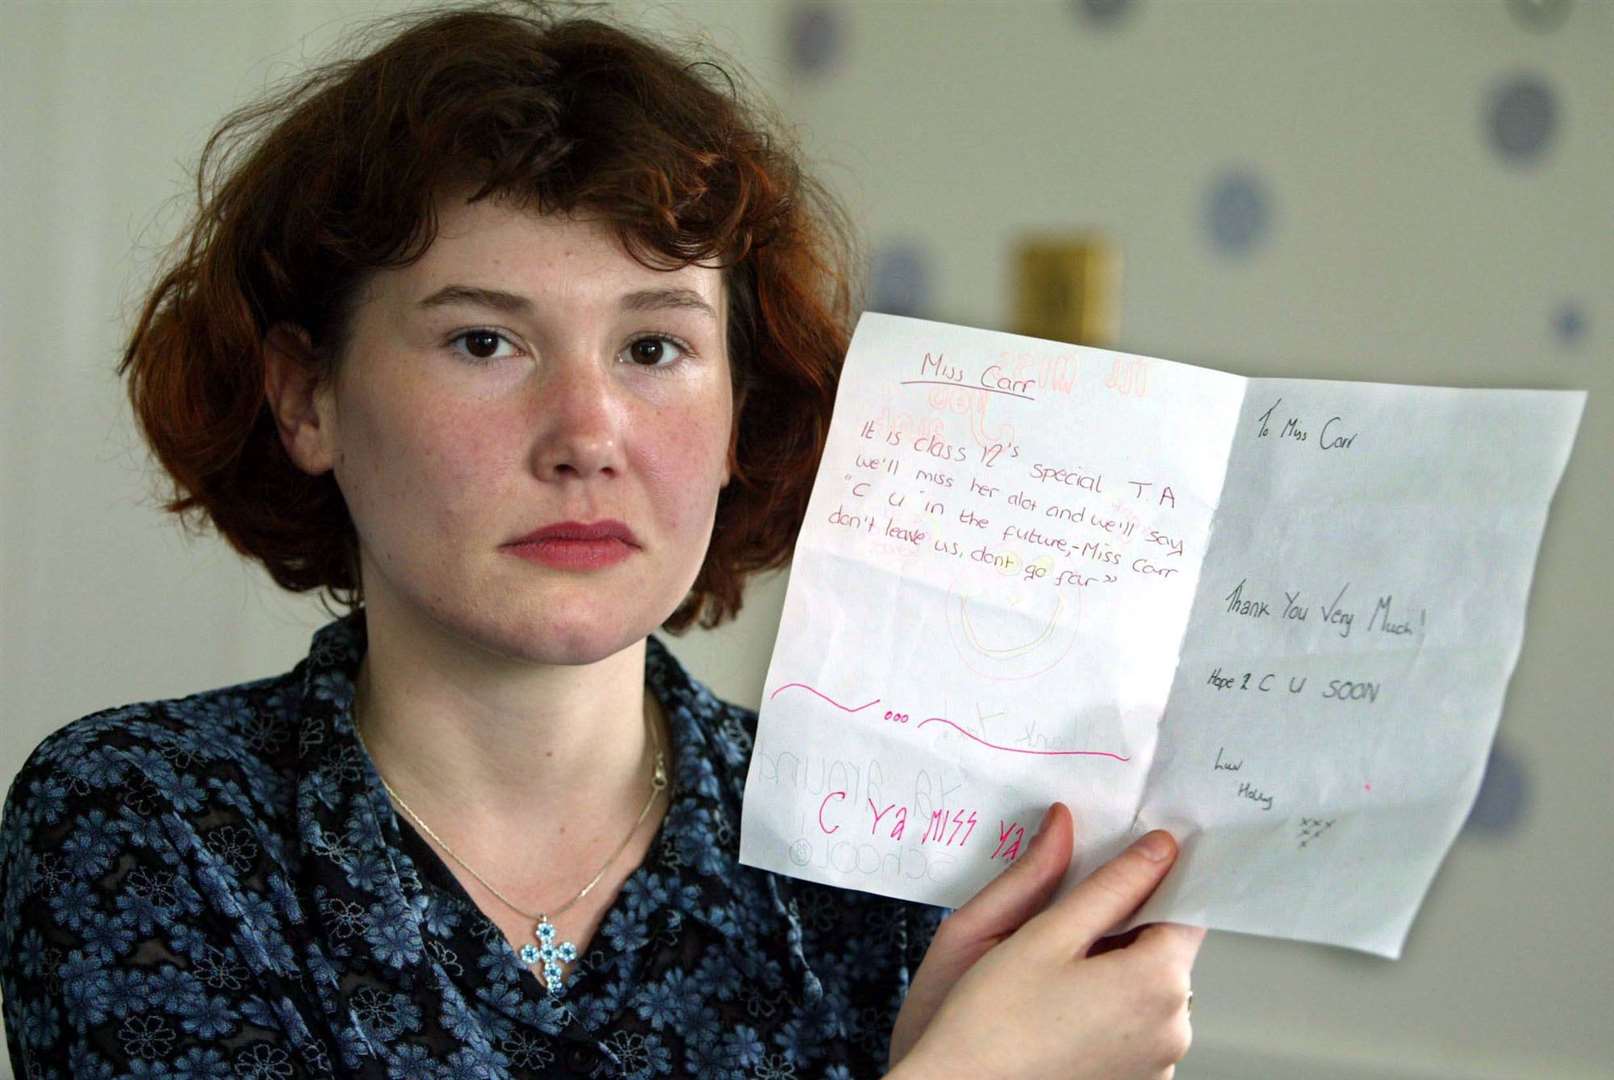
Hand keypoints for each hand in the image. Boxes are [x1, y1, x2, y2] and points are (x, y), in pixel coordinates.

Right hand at [888, 803, 1203, 1078]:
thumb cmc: (988, 1024)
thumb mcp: (1041, 933)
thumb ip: (1104, 882)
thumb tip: (1152, 844)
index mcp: (1158, 982)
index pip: (1184, 909)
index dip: (1150, 881)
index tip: (1116, 867)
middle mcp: (1172, 1031)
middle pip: (1162, 952)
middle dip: (1120, 930)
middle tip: (1056, 926)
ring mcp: (1156, 1068)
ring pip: (1143, 993)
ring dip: (1110, 974)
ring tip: (1045, 978)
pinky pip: (1130, 1032)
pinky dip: (1102, 1014)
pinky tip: (1051, 1015)